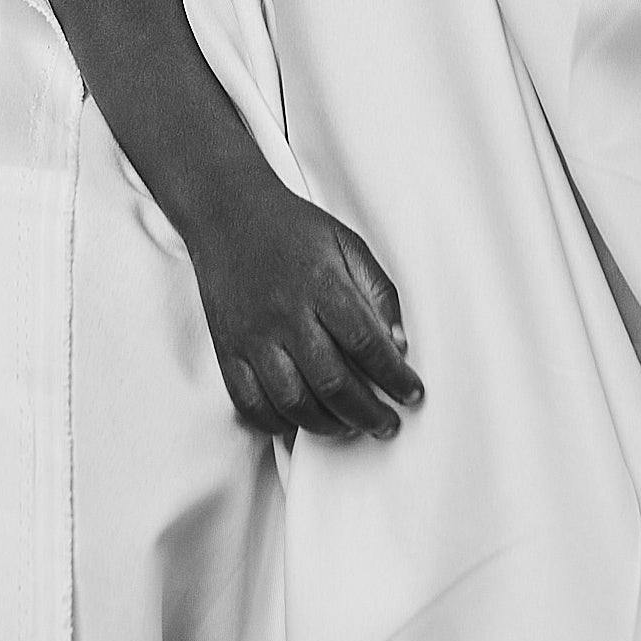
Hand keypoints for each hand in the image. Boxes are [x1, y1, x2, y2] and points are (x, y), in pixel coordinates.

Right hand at [190, 186, 422, 443]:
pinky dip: (277, 425)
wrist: (228, 213)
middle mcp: (286, 314)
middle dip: (368, 414)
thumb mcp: (346, 242)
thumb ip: (377, 290)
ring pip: (292, 402)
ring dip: (328, 427)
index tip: (413, 394)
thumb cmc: (292, 228)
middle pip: (332, 382)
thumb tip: (399, 343)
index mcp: (321, 283)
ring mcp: (252, 336)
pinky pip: (250, 404)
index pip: (366, 343)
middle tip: (387, 424)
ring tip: (350, 427)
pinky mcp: (227, 350)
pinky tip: (300, 423)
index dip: (394, 376)